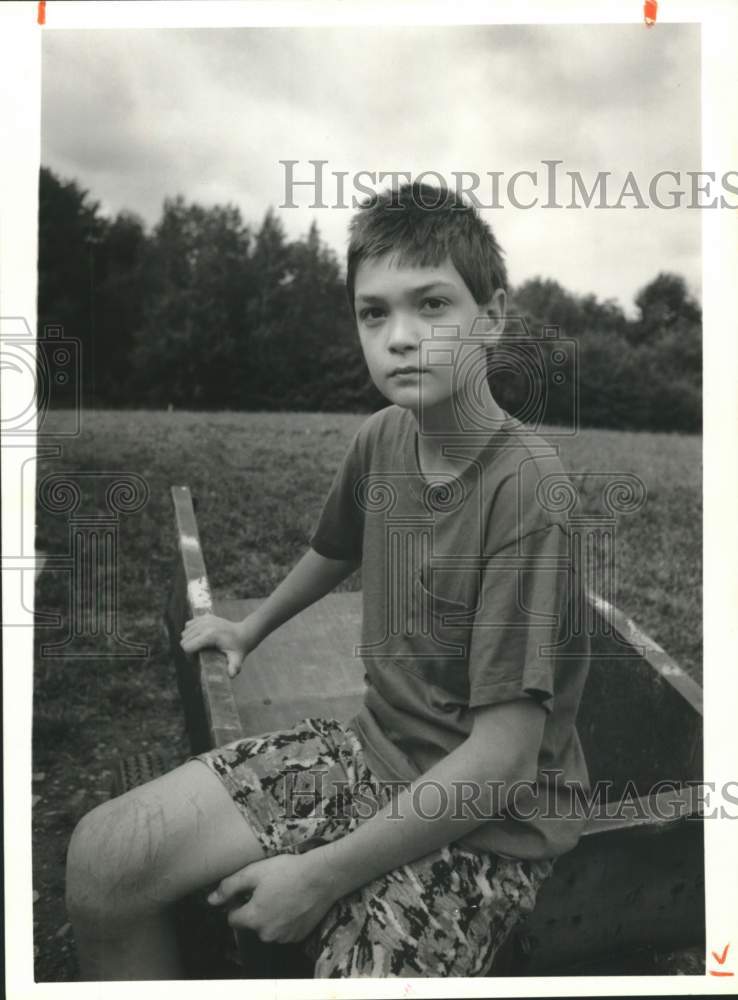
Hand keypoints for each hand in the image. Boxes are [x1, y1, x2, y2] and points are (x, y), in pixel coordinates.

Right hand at [180, 612, 261, 677]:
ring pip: (185, 632)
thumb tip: (231, 675)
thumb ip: (234, 667)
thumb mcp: (236, 659)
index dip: (191, 655)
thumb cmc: (239, 648)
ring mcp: (205, 619)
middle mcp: (205, 625)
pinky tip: (200, 637)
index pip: (187, 647)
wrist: (244, 633)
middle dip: (190, 648)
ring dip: (190, 640)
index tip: (200, 658)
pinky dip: (191, 631)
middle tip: (201, 653)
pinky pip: (189, 625)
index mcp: (209, 635)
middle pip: (184, 639)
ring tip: (201, 646)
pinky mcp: (205, 616)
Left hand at [208, 853, 336, 943]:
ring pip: (268, 928)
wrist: (322, 877)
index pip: (232, 918)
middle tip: (268, 889)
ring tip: (283, 895)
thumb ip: (229, 887)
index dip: (237, 904)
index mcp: (253, 918)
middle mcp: (266, 934)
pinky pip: (284, 931)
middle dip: (255, 910)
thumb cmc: (287, 871)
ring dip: (270, 916)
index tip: (248, 891)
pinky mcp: (298, 937)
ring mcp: (283, 938)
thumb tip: (210, 900)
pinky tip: (293, 903)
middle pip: (251, 924)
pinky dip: (285, 921)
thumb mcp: (254, 872)